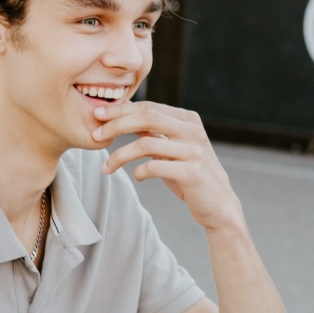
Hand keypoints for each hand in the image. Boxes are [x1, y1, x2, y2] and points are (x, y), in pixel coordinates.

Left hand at [93, 100, 247, 234]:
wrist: (219, 205)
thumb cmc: (190, 174)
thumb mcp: (174, 148)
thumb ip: (154, 132)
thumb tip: (122, 116)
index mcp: (188, 120)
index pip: (149, 107)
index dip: (121, 110)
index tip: (97, 116)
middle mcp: (193, 131)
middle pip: (146, 118)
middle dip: (116, 124)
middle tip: (94, 135)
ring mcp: (194, 152)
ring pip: (146, 143)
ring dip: (119, 155)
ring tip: (106, 167)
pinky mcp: (192, 173)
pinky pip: (154, 167)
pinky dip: (139, 172)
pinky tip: (137, 177)